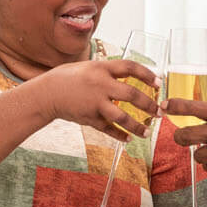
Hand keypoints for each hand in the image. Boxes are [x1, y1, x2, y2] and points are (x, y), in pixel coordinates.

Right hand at [32, 59, 159, 137]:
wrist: (46, 93)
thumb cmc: (68, 77)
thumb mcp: (88, 67)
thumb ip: (108, 71)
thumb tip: (129, 75)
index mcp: (101, 68)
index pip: (130, 67)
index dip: (147, 75)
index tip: (159, 83)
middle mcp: (100, 85)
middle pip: (131, 95)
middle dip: (149, 105)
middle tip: (159, 112)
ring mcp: (95, 103)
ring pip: (122, 117)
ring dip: (137, 126)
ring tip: (148, 132)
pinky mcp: (89, 118)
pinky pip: (108, 129)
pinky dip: (119, 135)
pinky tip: (128, 139)